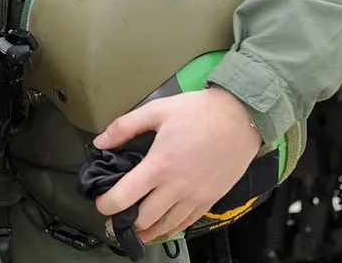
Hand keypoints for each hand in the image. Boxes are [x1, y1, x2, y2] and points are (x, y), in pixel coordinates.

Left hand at [92, 88, 261, 242]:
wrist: (241, 117)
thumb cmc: (200, 112)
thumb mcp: (157, 110)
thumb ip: (124, 126)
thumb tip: (100, 141)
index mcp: (158, 166)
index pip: (124, 197)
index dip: (106, 205)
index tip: (101, 204)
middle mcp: (175, 187)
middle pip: (144, 218)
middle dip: (124, 225)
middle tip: (114, 223)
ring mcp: (195, 196)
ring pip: (166, 225)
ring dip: (147, 232)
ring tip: (136, 231)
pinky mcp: (210, 199)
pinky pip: (188, 222)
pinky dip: (172, 228)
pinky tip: (165, 226)